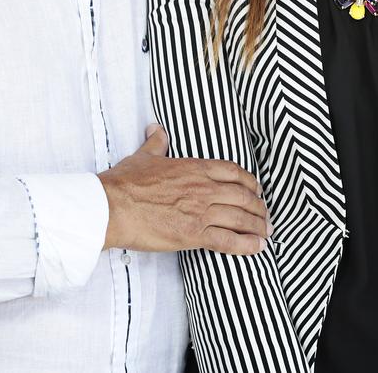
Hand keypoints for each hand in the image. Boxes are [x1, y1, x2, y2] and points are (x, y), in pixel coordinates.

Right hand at [98, 125, 270, 254]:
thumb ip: (157, 143)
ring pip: (240, 218)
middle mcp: (204, 188)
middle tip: (264, 215)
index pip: (234, 172)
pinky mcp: (193, 235)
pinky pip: (227, 241)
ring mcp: (200, 211)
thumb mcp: (144, 156)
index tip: (255, 189)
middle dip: (258, 206)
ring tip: (265, 232)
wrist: (111, 206)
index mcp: (195, 168)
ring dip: (257, 226)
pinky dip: (246, 245)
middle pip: (243, 196)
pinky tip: (257, 247)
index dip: (249, 182)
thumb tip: (157, 130)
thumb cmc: (126, 182)